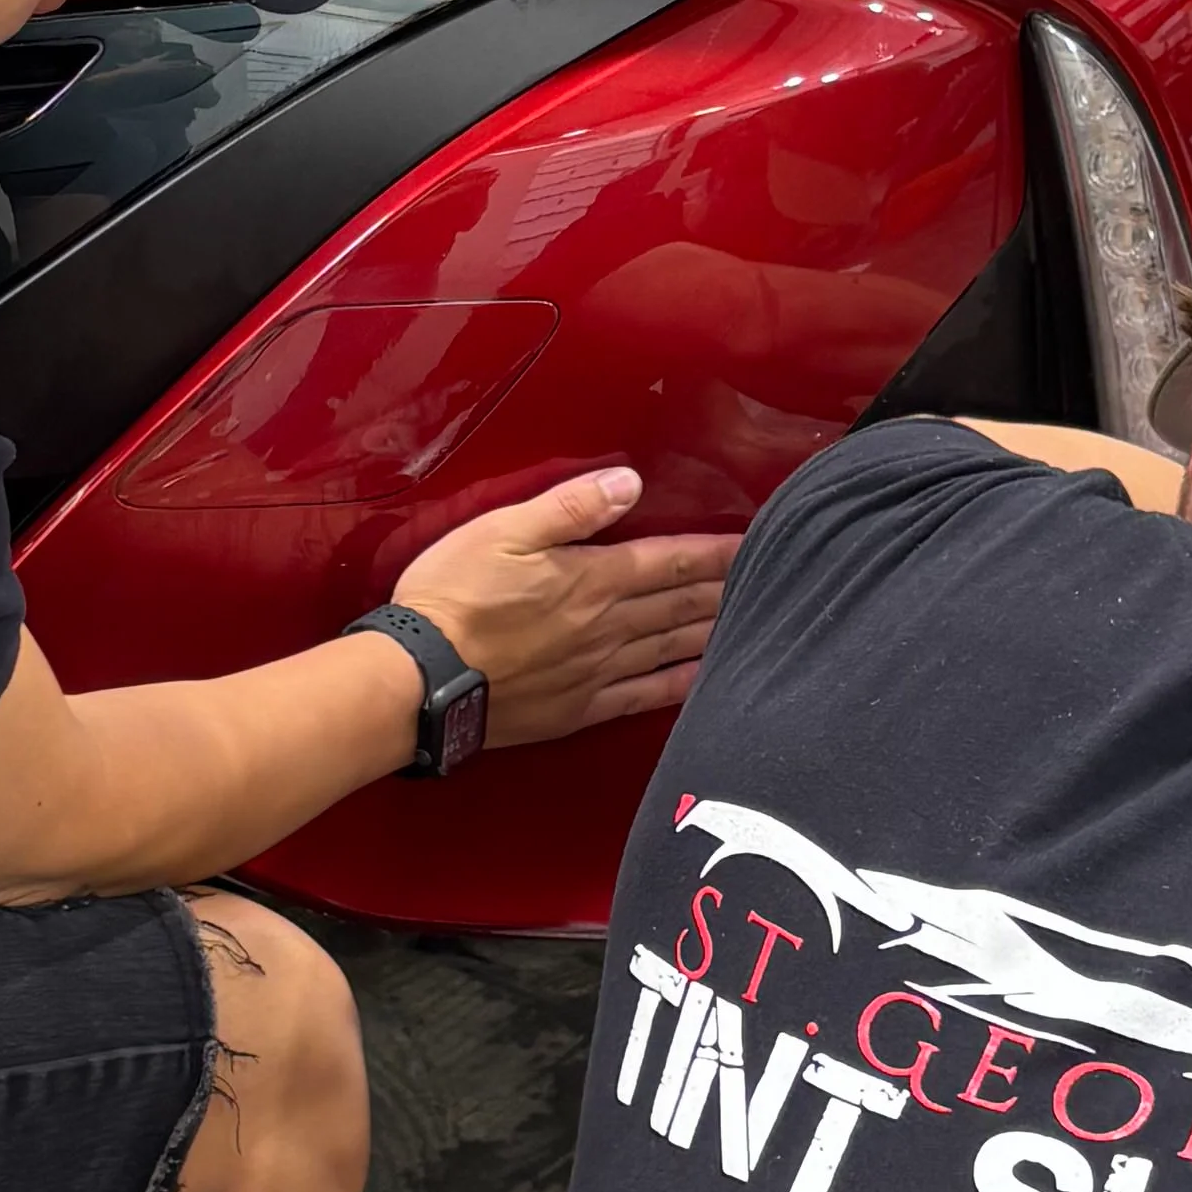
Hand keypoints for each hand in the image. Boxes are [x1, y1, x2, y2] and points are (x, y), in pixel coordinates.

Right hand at [395, 468, 735, 755]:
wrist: (420, 679)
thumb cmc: (452, 597)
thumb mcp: (502, 531)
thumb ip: (570, 508)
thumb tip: (628, 483)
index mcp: (590, 579)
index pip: (669, 562)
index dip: (715, 553)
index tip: (754, 544)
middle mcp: (605, 627)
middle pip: (680, 605)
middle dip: (725, 590)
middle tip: (771, 581)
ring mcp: (596, 671)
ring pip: (671, 647)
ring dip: (713, 632)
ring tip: (754, 622)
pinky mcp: (579, 707)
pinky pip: (644, 695)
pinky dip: (680, 685)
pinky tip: (705, 678)